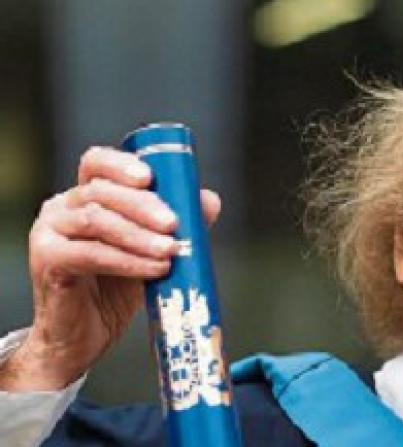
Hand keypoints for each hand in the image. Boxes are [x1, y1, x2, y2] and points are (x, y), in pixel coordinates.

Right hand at [0, 146, 221, 390]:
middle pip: (101, 191)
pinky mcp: (47, 260)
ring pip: (96, 220)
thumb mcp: (151, 251)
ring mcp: (49, 232)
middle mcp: (61, 207)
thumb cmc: (116, 289)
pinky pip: (90, 254)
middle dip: (143, 206)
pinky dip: (127, 260)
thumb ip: (177, 224)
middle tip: (175, 224)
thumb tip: (209, 199)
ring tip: (171, 250)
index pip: (97, 163)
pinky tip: (155, 269)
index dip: (123, 165)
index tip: (151, 177)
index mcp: (85, 195)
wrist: (85, 336)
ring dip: (139, 235)